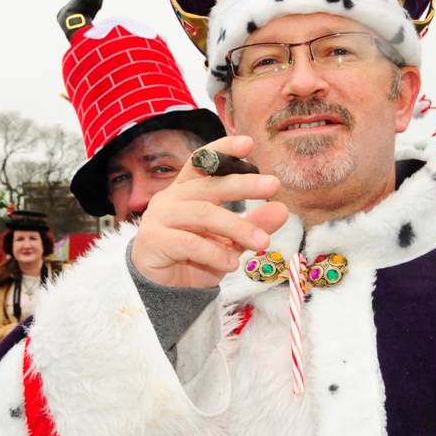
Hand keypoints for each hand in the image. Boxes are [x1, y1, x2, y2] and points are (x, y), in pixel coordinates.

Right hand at [130, 136, 287, 288]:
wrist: (164, 291)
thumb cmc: (196, 259)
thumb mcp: (230, 241)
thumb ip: (252, 224)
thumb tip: (282, 209)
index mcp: (186, 191)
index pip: (203, 163)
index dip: (223, 149)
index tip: (248, 143)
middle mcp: (171, 199)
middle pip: (209, 185)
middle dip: (243, 184)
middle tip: (273, 185)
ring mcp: (159, 218)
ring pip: (203, 214)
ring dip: (237, 227)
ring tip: (262, 241)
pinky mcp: (153, 241)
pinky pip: (188, 243)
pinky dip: (214, 252)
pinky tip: (232, 264)